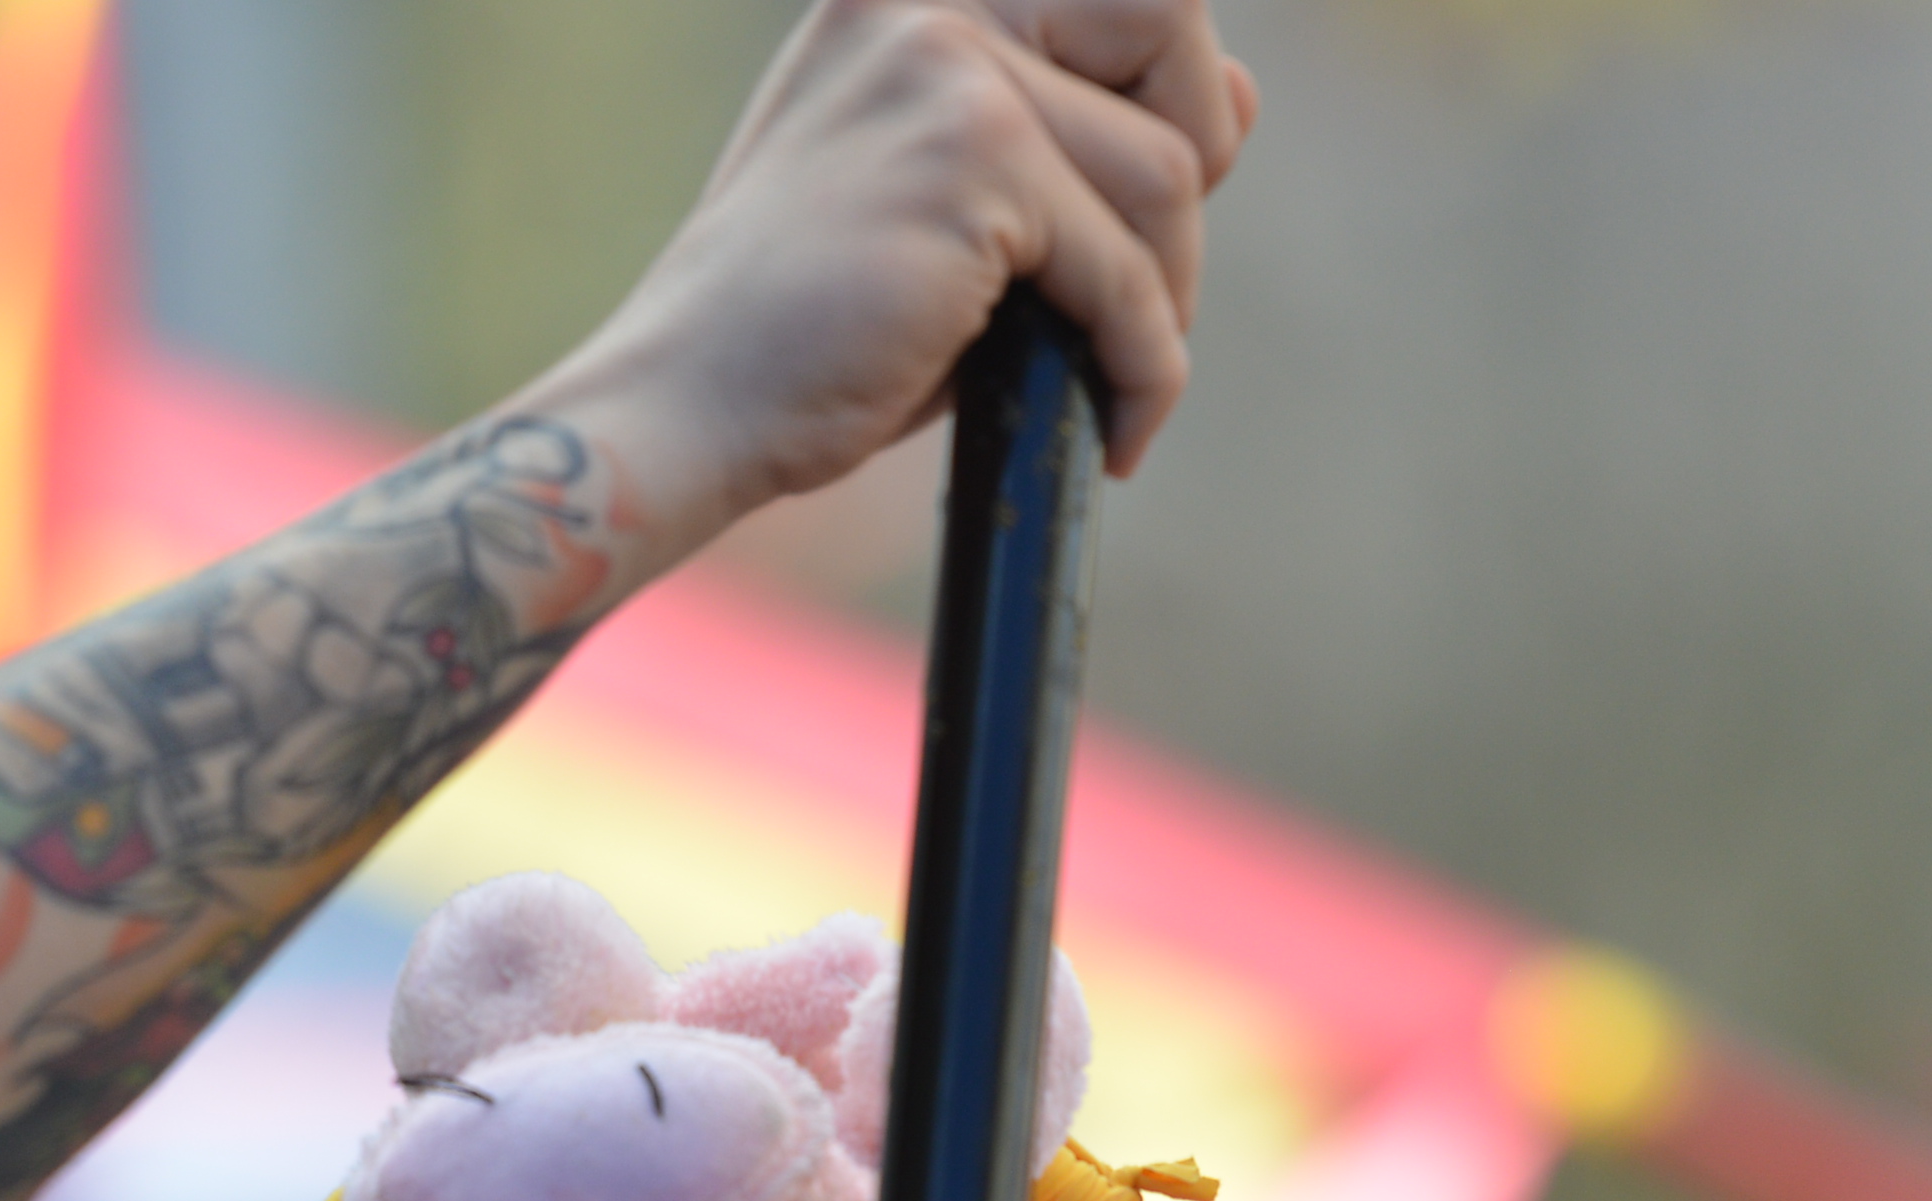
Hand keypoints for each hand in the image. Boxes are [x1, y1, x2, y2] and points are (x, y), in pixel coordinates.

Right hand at [537, 0, 1259, 527]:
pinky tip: (1111, 430)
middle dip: (1194, 164)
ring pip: (1166, 171)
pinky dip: (1141, 367)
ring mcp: (946, 65)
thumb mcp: (961, 200)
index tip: (1139, 211)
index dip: (1172, 92)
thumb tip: (1239, 91)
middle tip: (1145, 287)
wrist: (693, 405)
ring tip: (1105, 377)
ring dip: (1162, 300)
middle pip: (1167, 25)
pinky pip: (1128, 271)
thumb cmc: (823, 323)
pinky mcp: (967, 158)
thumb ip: (1081, 132)